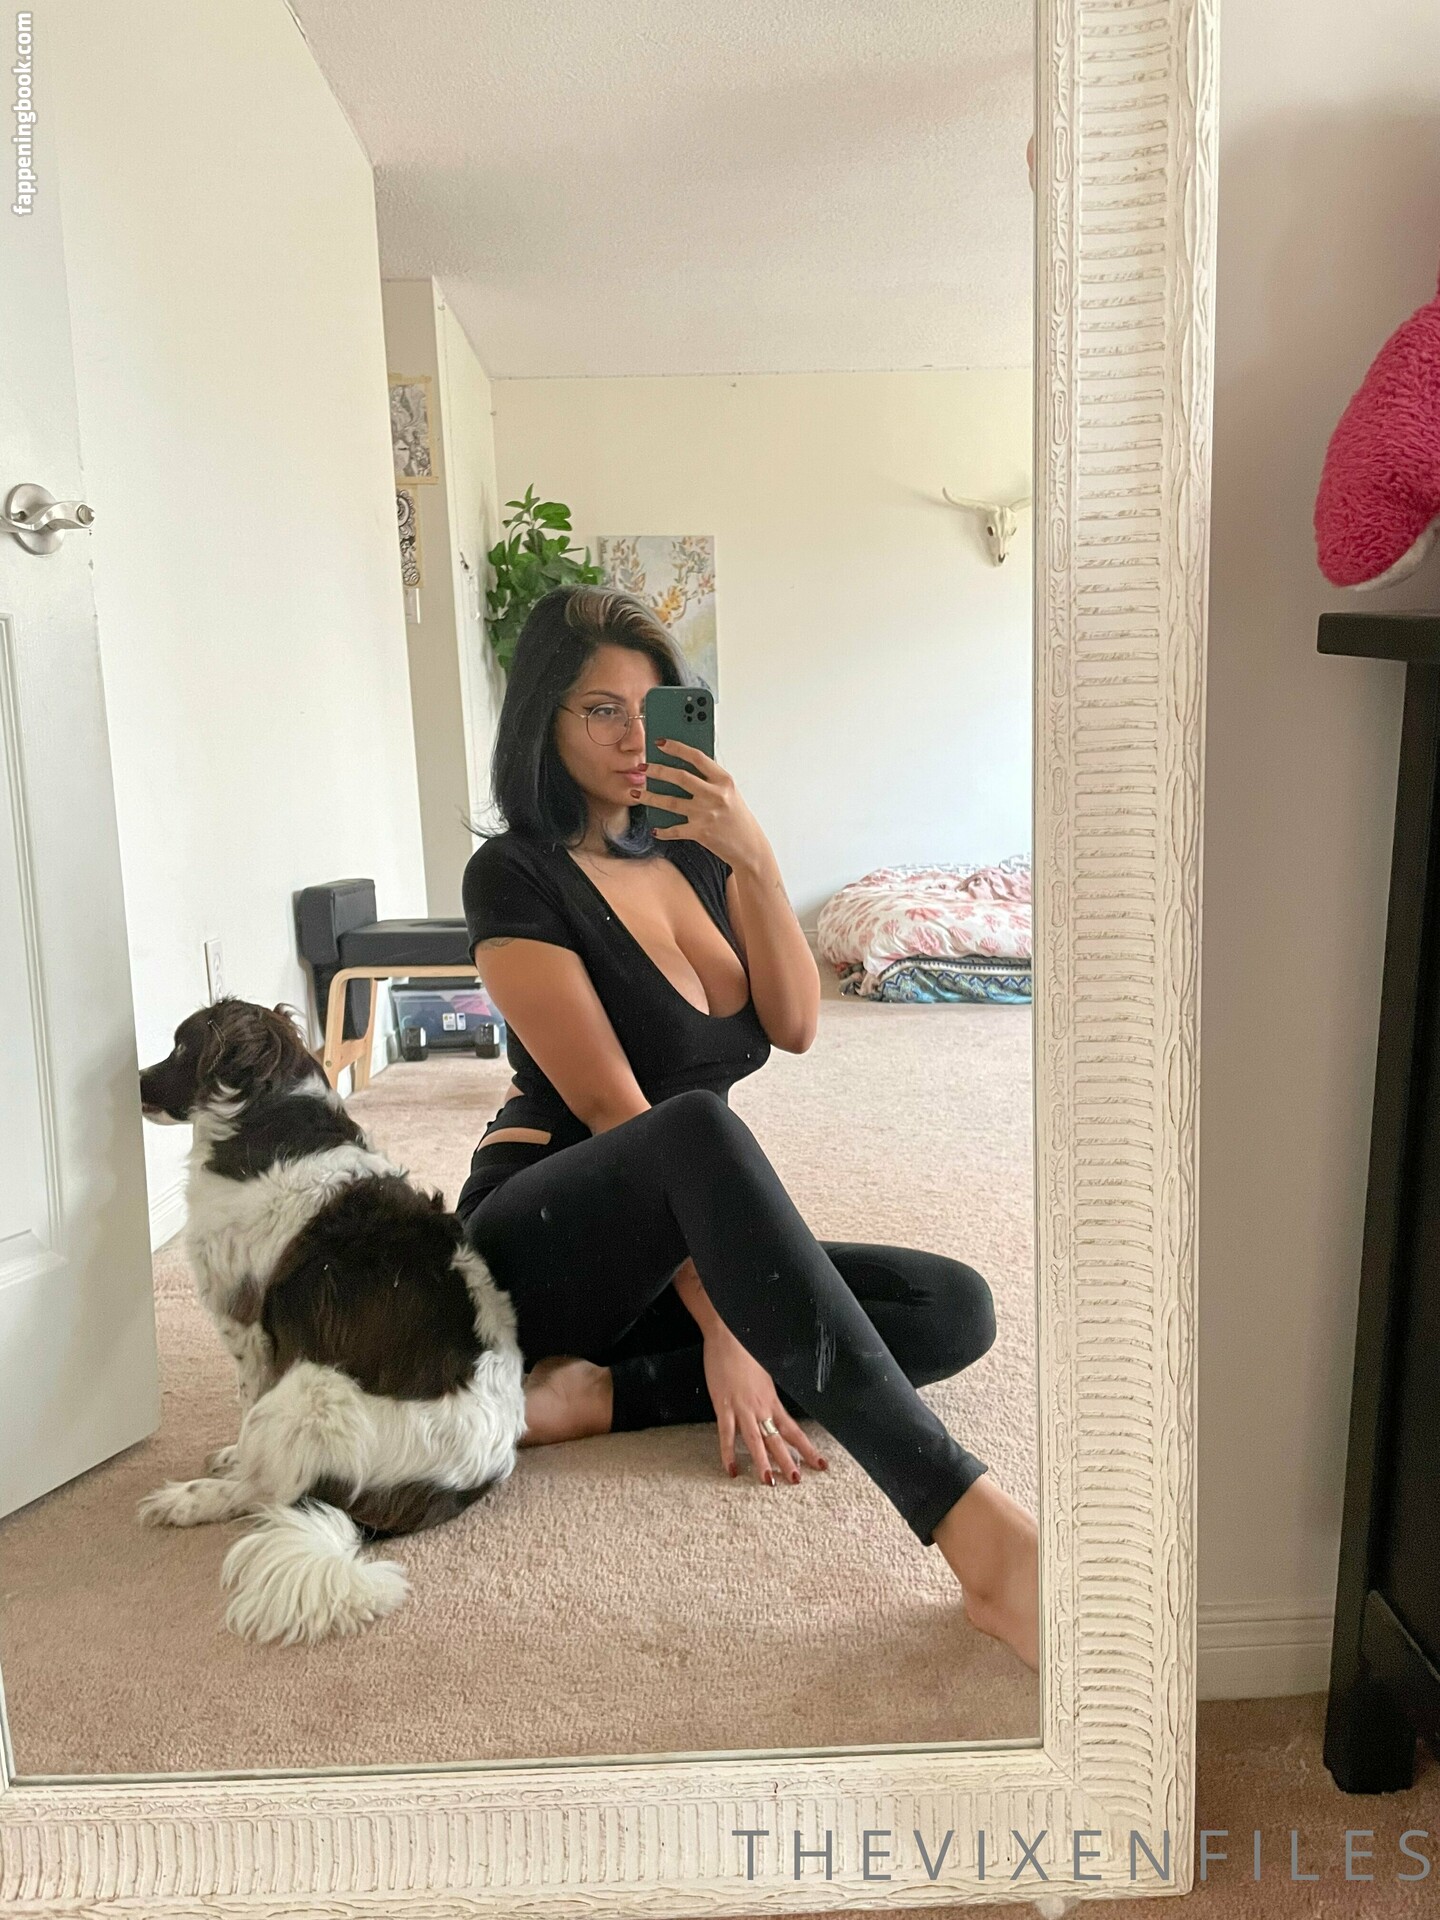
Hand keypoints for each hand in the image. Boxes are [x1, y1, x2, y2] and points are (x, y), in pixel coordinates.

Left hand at [648, 738, 768, 872]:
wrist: (749, 847)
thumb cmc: (738, 818)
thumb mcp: (729, 793)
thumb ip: (709, 780)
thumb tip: (681, 767)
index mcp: (724, 780)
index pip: (696, 757)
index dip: (676, 748)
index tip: (660, 743)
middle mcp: (715, 795)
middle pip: (680, 777)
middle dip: (656, 771)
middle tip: (642, 768)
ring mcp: (706, 814)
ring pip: (670, 802)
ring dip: (649, 797)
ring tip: (636, 793)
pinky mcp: (700, 832)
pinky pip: (674, 830)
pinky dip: (662, 830)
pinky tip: (654, 829)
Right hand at [701, 1323, 827, 1484]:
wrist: (729, 1335)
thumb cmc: (746, 1350)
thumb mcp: (764, 1373)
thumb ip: (767, 1393)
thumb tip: (772, 1406)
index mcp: (772, 1400)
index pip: (794, 1430)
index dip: (807, 1449)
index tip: (820, 1464)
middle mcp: (761, 1407)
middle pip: (778, 1439)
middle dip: (788, 1461)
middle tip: (797, 1481)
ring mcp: (742, 1408)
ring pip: (755, 1440)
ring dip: (762, 1462)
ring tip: (768, 1482)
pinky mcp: (723, 1406)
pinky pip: (726, 1434)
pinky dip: (728, 1453)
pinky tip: (731, 1470)